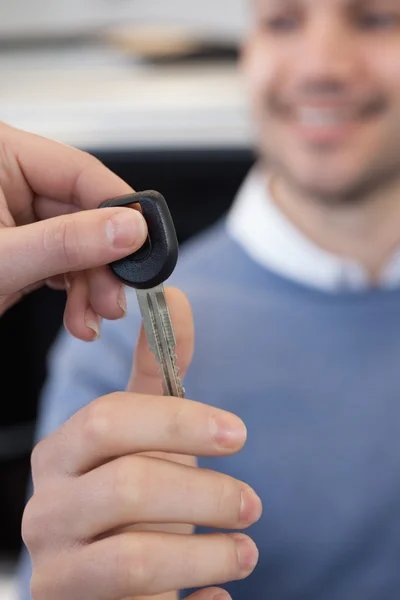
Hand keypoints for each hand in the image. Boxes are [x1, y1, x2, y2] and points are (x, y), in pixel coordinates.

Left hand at [0, 121, 147, 338]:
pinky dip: (77, 292)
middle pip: (85, 214)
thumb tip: (128, 230)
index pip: (80, 172)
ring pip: (80, 243)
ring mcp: (19, 214)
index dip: (119, 210)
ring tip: (95, 316)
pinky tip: (80, 316)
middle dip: (104, 263)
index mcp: (0, 155)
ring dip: (94, 285)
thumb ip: (67, 242)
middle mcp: (13, 180)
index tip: (145, 243)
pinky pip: (65, 261)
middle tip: (117, 295)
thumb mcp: (1, 259)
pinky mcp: (22, 245)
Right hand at [22, 288, 261, 599]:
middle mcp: (47, 507)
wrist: (108, 580)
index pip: (109, 420)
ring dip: (207, 551)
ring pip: (134, 557)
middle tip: (251, 501)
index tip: (238, 433)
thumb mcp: (147, 432)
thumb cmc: (133, 496)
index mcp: (61, 452)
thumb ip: (158, 371)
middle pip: (127, 485)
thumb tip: (176, 297)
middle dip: (203, 491)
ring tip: (246, 549)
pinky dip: (191, 598)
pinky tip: (215, 593)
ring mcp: (57, 568)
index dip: (178, 421)